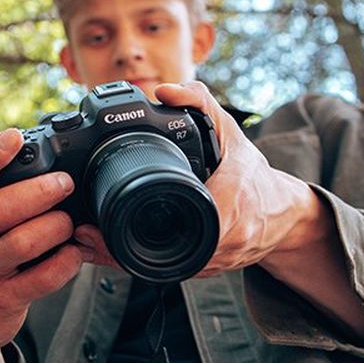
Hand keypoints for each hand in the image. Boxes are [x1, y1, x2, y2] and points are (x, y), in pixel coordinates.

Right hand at [0, 128, 84, 362]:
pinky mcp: (2, 301)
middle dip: (36, 192)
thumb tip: (33, 167)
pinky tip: (74, 255)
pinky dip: (62, 265)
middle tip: (64, 183)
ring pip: (18, 244)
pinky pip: (37, 280)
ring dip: (52, 228)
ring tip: (69, 222)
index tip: (14, 136)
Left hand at [74, 81, 326, 275]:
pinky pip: (165, 272)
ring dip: (120, 260)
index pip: (177, 225)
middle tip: (80, 232)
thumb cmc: (254, 175)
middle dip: (116, 249)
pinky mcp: (204, 271)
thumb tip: (165, 90)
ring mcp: (212, 262)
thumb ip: (201, 104)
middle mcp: (221, 242)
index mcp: (228, 207)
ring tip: (85, 244)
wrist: (283, 215)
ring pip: (159, 269)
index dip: (135, 229)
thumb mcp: (232, 132)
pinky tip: (108, 255)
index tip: (100, 221)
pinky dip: (136, 264)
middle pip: (158, 255)